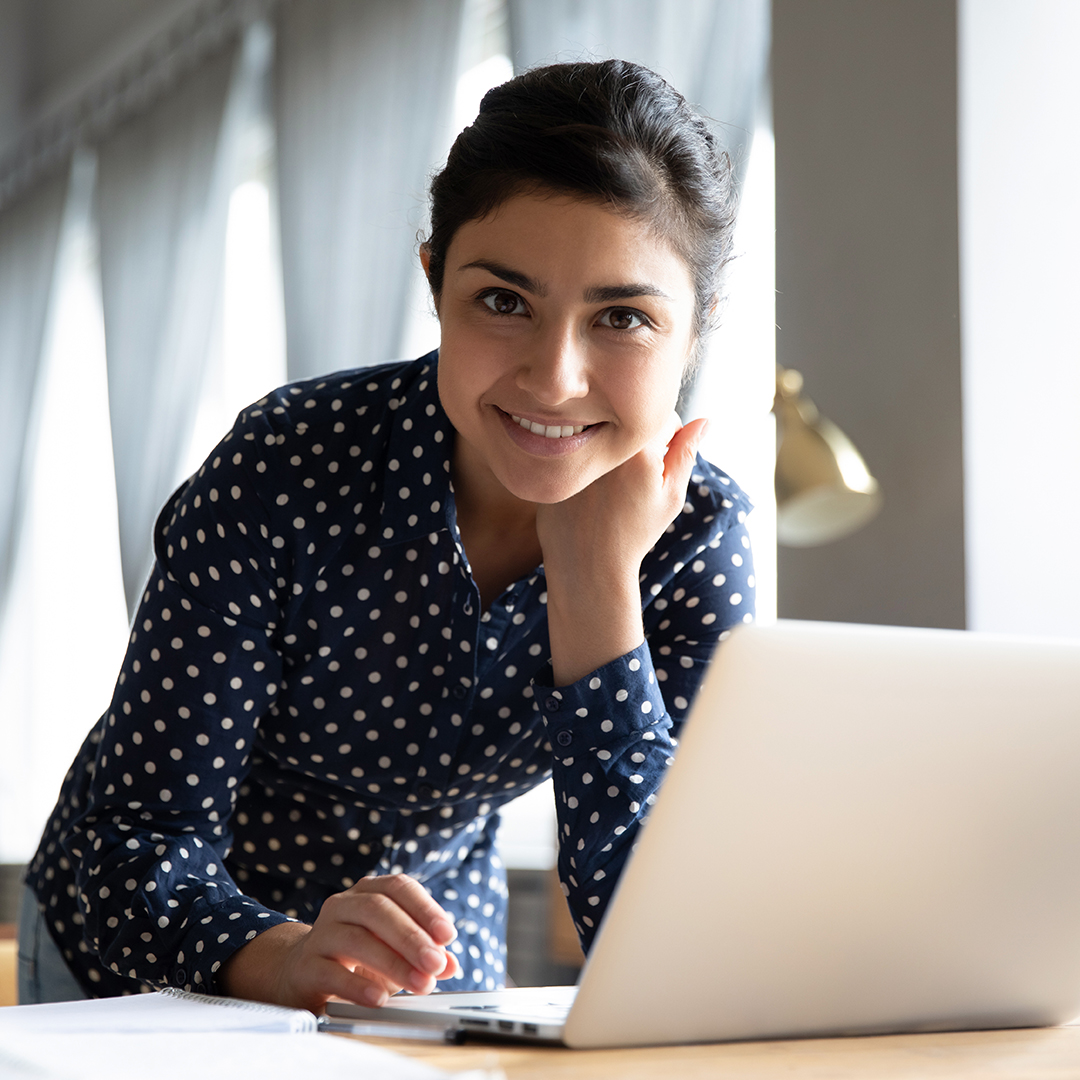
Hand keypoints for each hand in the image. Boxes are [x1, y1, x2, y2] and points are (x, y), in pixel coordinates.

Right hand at [219, 874, 459, 1012]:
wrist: (303, 973)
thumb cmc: (357, 958)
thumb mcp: (394, 953)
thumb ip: (423, 955)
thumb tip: (450, 964)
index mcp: (367, 892)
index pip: (398, 887)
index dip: (425, 908)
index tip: (448, 934)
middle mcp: (342, 906)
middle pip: (378, 910)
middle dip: (412, 937)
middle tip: (436, 963)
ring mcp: (321, 934)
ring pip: (356, 939)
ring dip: (393, 962)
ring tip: (419, 983)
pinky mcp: (306, 966)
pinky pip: (331, 972)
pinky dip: (359, 986)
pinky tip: (380, 998)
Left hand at [537, 415, 708, 684]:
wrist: (589, 567)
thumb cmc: (635, 533)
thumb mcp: (670, 496)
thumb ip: (686, 454)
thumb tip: (705, 420)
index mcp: (637, 447)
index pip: (661, 417)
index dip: (666, 442)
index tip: (654, 469)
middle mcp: (602, 442)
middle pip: (627, 423)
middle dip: (635, 443)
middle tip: (630, 479)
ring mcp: (572, 451)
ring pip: (599, 433)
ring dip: (608, 450)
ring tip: (608, 488)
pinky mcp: (551, 462)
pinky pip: (572, 448)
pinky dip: (582, 463)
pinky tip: (586, 493)